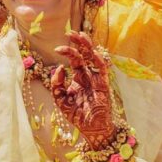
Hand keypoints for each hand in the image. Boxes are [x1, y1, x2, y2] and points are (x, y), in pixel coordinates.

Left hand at [38, 31, 118, 145]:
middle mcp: (88, 75)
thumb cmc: (77, 115)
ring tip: (79, 35)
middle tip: (70, 32)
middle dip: (79, 42)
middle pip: (85, 54)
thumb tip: (60, 67)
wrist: (91, 129)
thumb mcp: (60, 100)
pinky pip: (102, 69)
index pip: (75, 59)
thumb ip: (57, 84)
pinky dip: (98, 60)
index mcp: (79, 78)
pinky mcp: (104, 85)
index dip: (67, 51)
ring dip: (88, 46)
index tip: (57, 48)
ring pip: (94, 57)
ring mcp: (96, 79)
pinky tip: (91, 53)